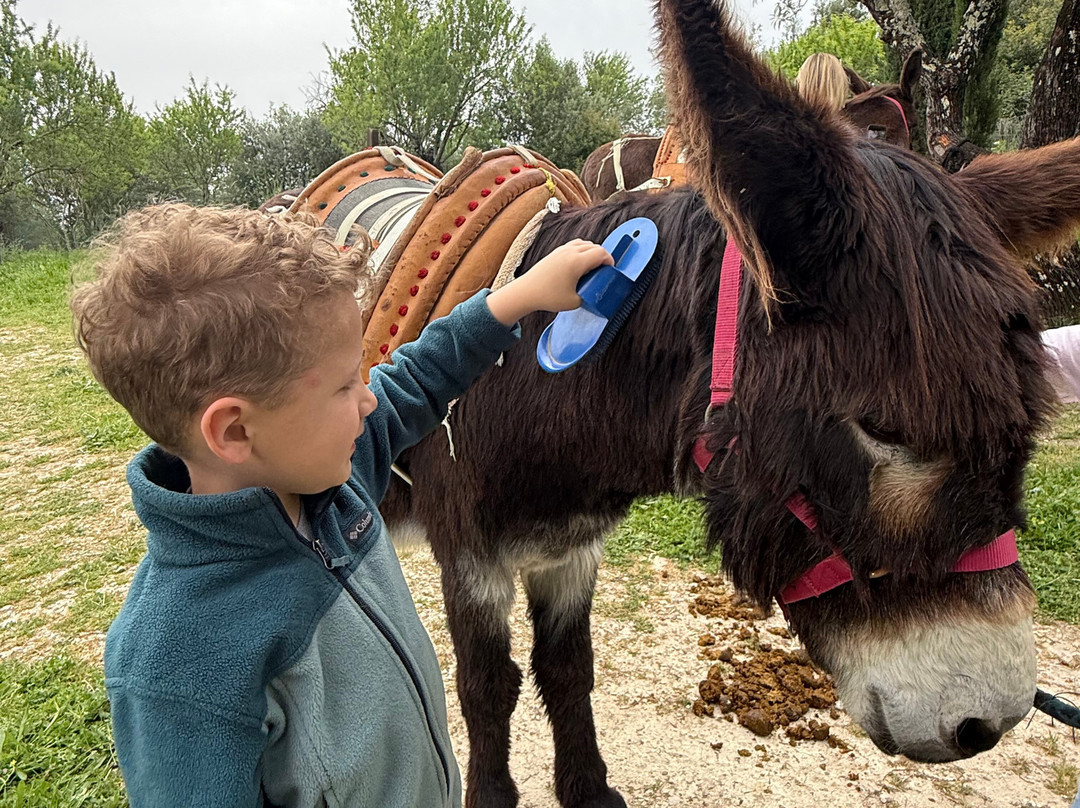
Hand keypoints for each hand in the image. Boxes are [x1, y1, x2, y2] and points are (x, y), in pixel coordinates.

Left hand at [486, 239, 613, 325]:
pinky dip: (581, 251)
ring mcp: (561, 250)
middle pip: (594, 246)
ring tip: (592, 267)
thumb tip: (597, 292)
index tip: (611, 270)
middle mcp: (570, 252)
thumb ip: (589, 295)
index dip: (610, 260)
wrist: (526, 292)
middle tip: (602, 271)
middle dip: (602, 256)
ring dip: (591, 252)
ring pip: (584, 243)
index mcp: (577, 262)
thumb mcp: (575, 302)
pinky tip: (579, 264)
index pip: (601, 253)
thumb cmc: (548, 297)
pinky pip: (574, 245)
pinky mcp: (555, 252)